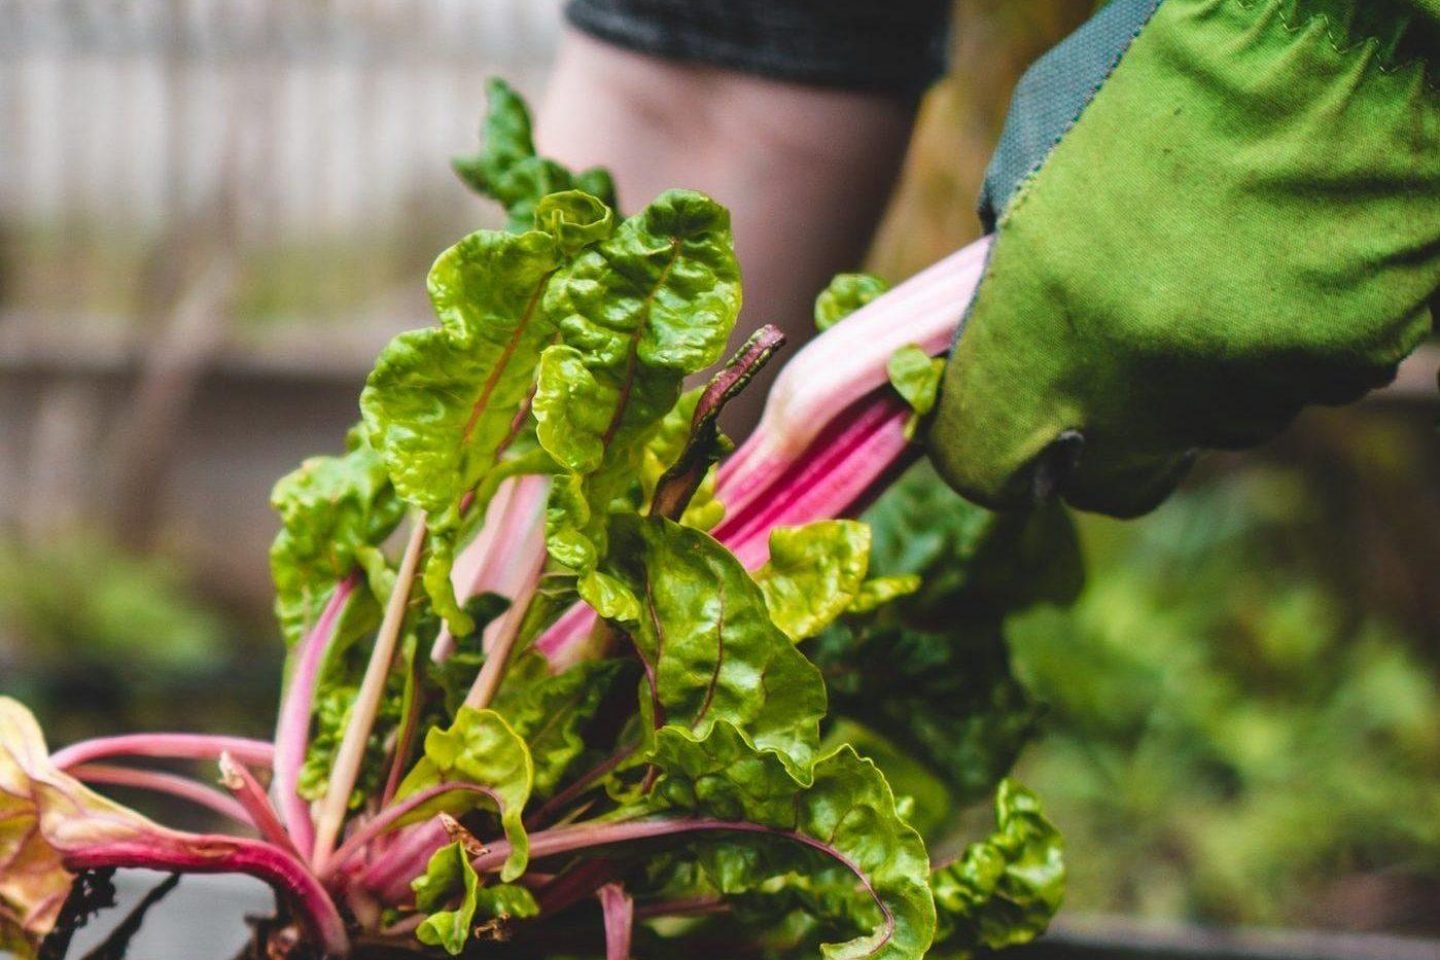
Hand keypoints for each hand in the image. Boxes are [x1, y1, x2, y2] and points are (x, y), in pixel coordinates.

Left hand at [927, 0, 1438, 516]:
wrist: (1322, 17)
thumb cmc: (1158, 64)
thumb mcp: (1032, 146)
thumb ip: (1009, 244)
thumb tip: (1004, 300)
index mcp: (1046, 334)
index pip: (988, 467)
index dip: (991, 452)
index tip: (1004, 430)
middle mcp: (1148, 384)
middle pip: (1118, 467)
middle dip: (1110, 425)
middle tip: (1126, 345)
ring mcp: (1258, 382)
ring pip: (1220, 420)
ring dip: (1210, 368)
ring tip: (1225, 257)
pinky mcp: (1351, 357)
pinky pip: (1307, 376)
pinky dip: (1296, 335)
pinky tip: (1294, 249)